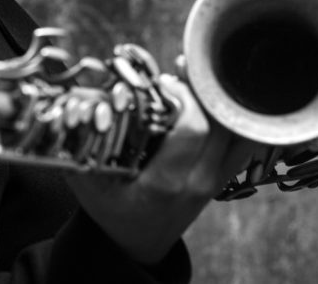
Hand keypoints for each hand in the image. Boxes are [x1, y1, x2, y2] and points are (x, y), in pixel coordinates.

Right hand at [65, 73, 256, 264]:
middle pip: (220, 122)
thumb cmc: (111, 210)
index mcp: (166, 183)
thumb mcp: (87, 181)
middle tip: (178, 74)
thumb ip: (81, 143)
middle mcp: (197, 181)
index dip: (182, 95)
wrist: (137, 244)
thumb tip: (74, 100)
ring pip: (237, 129)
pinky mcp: (223, 177)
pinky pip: (244, 141)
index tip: (162, 83)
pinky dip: (233, 116)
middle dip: (200, 89)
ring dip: (219, 99)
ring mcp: (215, 181)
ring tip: (195, 81)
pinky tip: (213, 98)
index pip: (193, 128)